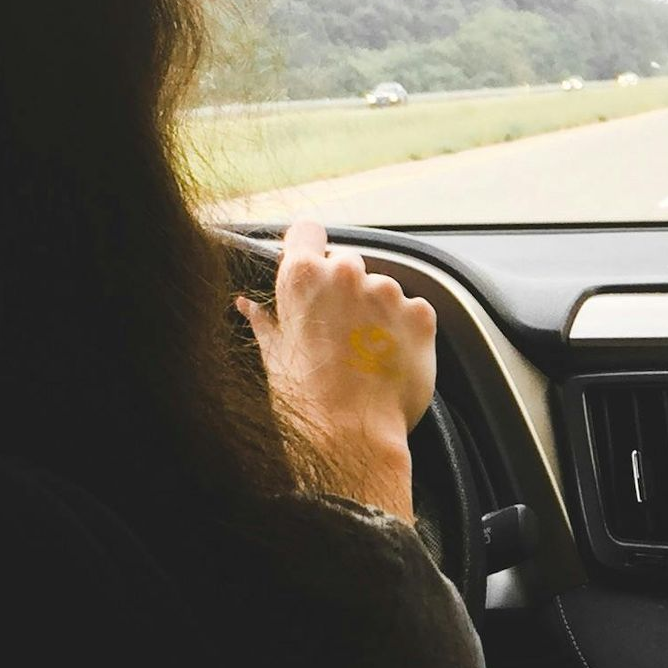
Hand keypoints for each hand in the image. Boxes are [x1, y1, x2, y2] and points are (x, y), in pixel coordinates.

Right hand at [236, 218, 436, 493]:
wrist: (350, 436)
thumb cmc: (305, 400)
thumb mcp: (274, 357)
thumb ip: (265, 321)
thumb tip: (247, 305)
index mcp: (304, 276)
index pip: (306, 231)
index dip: (308, 247)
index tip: (312, 265)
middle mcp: (347, 273)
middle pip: (346, 263)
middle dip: (343, 288)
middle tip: (337, 330)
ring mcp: (388, 292)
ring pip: (381, 288)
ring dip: (376, 310)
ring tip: (364, 352)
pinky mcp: (420, 314)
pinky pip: (412, 310)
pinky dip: (403, 329)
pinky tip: (387, 358)